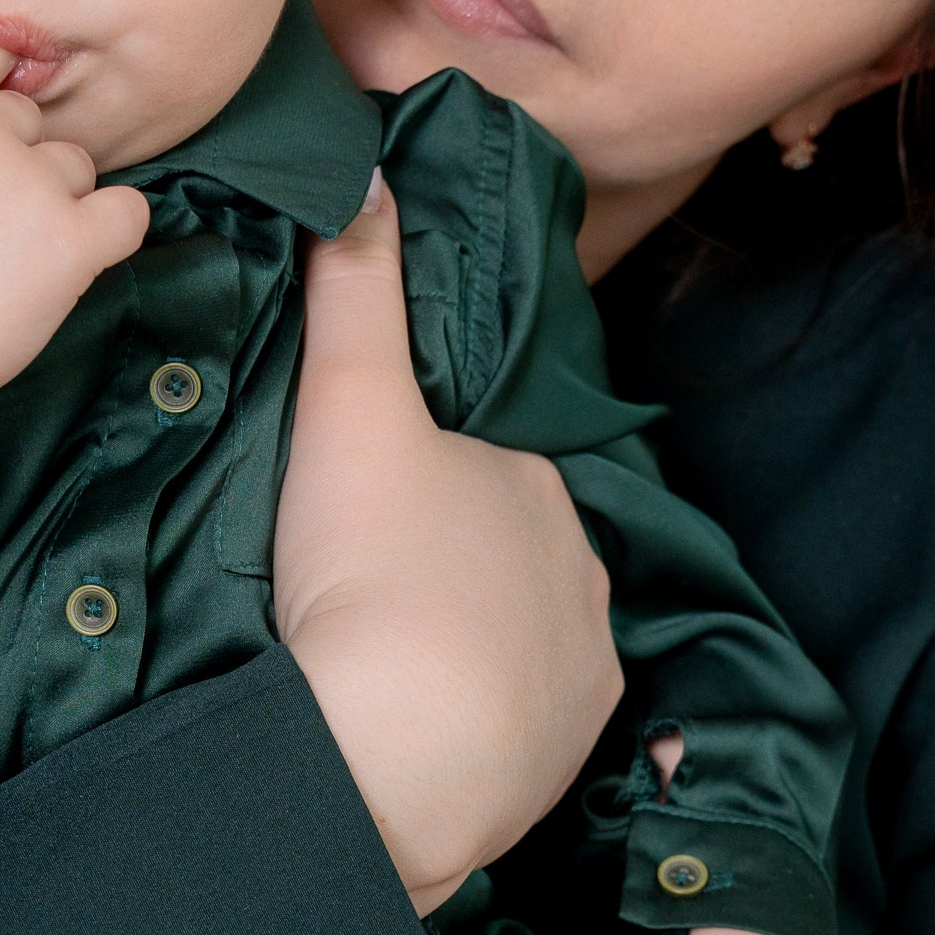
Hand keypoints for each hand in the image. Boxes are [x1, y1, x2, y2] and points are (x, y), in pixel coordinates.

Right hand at [274, 176, 622, 913]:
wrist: (393, 759)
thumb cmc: (375, 571)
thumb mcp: (351, 405)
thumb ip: (358, 287)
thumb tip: (370, 171)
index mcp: (543, 485)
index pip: (494, 459)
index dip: (434, 469)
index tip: (369, 493)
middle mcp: (583, 576)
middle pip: (510, 551)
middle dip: (453, 559)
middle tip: (360, 577)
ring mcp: (578, 675)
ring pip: (518, 641)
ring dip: (462, 645)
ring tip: (378, 660)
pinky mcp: (557, 762)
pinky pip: (516, 727)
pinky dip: (476, 722)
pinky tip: (416, 726)